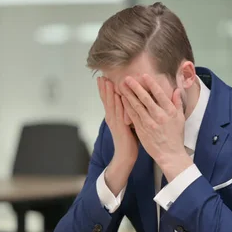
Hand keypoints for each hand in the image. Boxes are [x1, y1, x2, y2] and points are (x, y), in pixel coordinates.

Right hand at [97, 77, 137, 194]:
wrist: (125, 156)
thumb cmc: (129, 141)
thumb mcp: (127, 124)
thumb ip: (126, 114)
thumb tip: (130, 104)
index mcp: (113, 117)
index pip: (108, 100)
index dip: (105, 90)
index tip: (103, 78)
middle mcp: (111, 118)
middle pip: (106, 100)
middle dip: (103, 87)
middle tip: (101, 75)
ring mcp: (114, 122)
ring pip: (110, 104)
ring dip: (108, 92)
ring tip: (105, 80)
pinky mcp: (119, 126)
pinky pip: (118, 112)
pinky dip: (116, 102)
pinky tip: (115, 94)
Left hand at [120, 74, 192, 180]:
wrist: (169, 154)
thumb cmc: (175, 136)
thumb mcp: (180, 118)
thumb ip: (177, 103)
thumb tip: (176, 90)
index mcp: (169, 112)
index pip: (159, 94)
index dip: (151, 84)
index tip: (144, 76)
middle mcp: (158, 116)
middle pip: (145, 98)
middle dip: (136, 87)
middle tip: (127, 78)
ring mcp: (149, 123)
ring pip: (137, 106)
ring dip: (128, 94)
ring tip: (122, 86)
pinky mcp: (141, 129)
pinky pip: (133, 116)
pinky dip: (127, 106)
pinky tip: (122, 99)